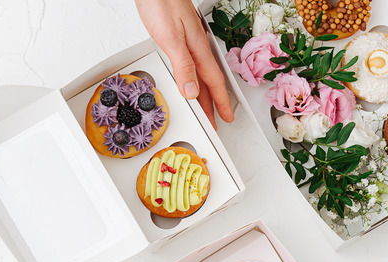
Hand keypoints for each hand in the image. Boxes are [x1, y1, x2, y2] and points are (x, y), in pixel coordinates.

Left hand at [136, 0, 233, 127]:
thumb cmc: (162, 4)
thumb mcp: (171, 37)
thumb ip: (183, 64)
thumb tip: (191, 91)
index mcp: (198, 51)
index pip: (213, 84)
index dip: (220, 103)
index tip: (225, 119)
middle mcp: (197, 48)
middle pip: (208, 83)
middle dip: (213, 105)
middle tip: (215, 123)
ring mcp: (190, 44)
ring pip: (201, 76)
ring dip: (204, 94)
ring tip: (205, 109)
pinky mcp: (180, 38)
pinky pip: (192, 66)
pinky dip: (194, 80)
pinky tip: (191, 81)